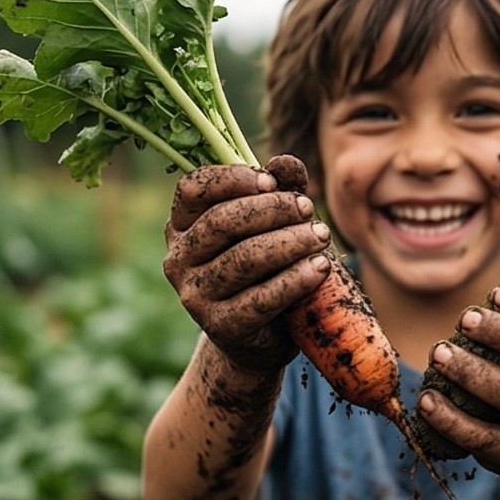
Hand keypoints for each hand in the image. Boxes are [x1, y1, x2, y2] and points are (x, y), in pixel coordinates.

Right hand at [163, 163, 331, 373]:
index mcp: (181, 227)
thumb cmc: (264, 269)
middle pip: (223, 221)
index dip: (234, 179)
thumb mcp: (271, 225)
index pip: (194, 189)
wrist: (260, 337)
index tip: (272, 181)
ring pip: (244, 258)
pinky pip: (261, 298)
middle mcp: (178, 260)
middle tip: (308, 210)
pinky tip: (320, 268)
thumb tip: (284, 162)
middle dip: (272, 210)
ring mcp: (195, 296)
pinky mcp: (221, 327)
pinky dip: (295, 280)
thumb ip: (277, 190)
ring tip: (321, 237)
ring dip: (290, 243)